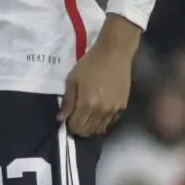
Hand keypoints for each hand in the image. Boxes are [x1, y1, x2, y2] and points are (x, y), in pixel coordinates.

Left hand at [61, 16, 138, 136]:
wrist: (114, 54)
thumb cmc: (90, 64)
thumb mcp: (73, 80)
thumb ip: (67, 101)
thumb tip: (61, 119)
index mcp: (87, 104)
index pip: (77, 127)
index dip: (70, 125)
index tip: (68, 118)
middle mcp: (101, 111)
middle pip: (88, 131)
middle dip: (79, 128)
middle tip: (76, 117)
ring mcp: (114, 110)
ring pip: (100, 129)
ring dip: (91, 126)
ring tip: (87, 116)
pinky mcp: (123, 107)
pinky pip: (110, 122)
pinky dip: (103, 121)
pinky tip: (99, 112)